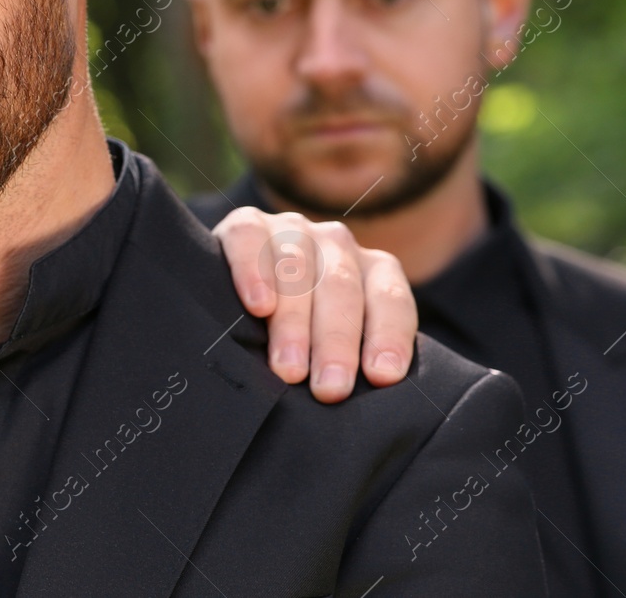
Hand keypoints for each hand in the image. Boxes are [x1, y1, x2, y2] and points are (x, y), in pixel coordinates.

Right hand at [215, 207, 415, 402]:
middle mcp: (335, 244)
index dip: (388, 335)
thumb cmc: (296, 334)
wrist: (236, 287)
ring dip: (294, 320)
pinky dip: (253, 271)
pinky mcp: (244, 223)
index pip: (389, 298)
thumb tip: (371, 401)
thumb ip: (353, 361)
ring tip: (288, 369)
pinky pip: (250, 239)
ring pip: (298, 267)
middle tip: (329, 389)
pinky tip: (257, 306)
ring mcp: (290, 229)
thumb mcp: (331, 345)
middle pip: (342, 287)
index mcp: (369, 270)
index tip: (381, 376)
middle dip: (336, 341)